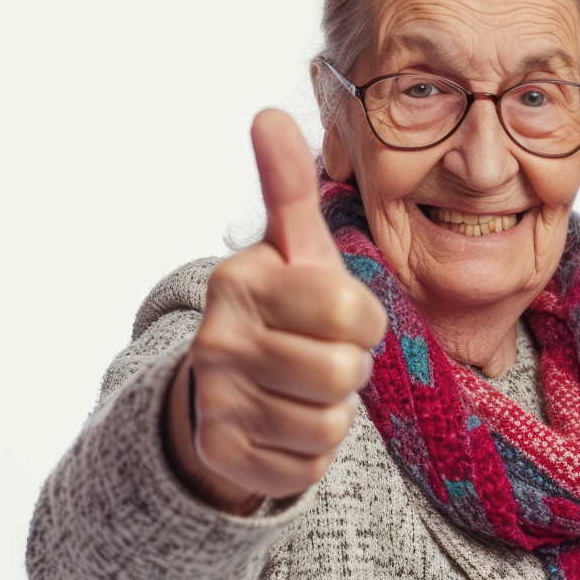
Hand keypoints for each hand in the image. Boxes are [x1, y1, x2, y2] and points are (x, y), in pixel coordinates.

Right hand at [164, 109, 385, 510]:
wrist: (231, 385)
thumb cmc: (287, 307)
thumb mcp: (296, 247)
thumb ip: (289, 186)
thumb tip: (268, 111)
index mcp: (242, 279)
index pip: (351, 311)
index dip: (364, 320)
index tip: (344, 316)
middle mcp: (217, 338)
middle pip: (343, 371)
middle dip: (352, 367)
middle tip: (328, 355)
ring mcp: (214, 399)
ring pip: (329, 423)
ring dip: (334, 410)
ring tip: (308, 387)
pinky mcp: (221, 453)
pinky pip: (307, 467)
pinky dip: (312, 451)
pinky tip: (288, 423)